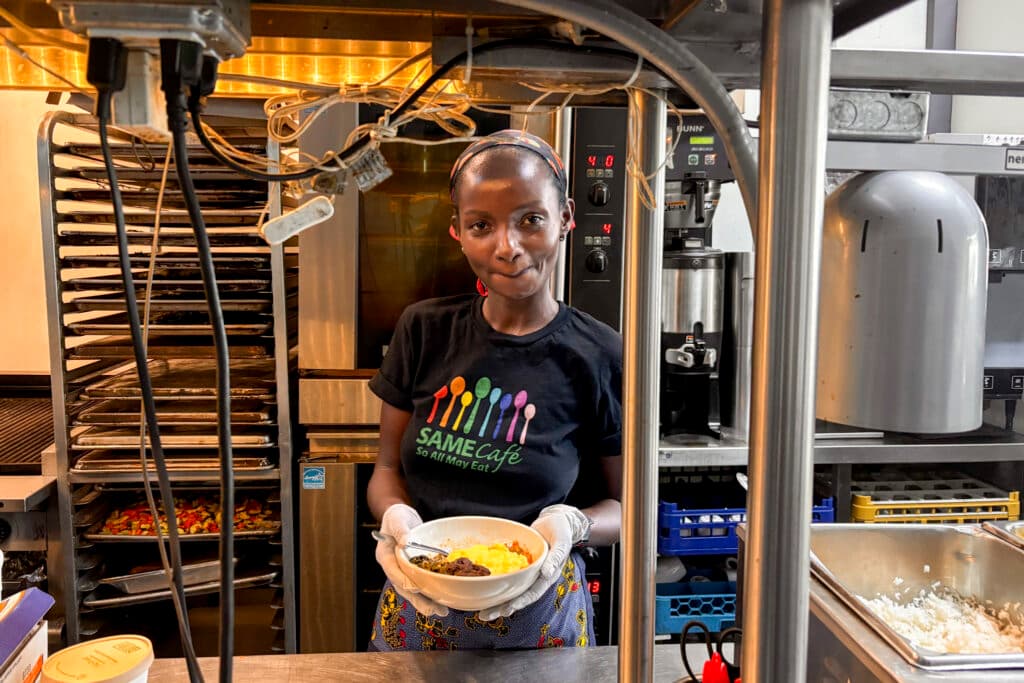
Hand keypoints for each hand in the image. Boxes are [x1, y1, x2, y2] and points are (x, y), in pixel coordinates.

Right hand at [374, 503, 448, 616]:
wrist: (402, 519)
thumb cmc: (397, 518)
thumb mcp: (397, 518)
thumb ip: (400, 529)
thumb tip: (405, 540)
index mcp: (385, 556)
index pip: (393, 571)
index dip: (403, 580)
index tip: (414, 588)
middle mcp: (393, 568)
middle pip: (404, 588)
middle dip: (418, 600)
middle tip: (432, 611)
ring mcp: (403, 573)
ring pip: (414, 591)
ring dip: (427, 602)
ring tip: (441, 612)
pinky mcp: (414, 574)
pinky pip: (422, 585)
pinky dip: (432, 594)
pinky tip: (444, 602)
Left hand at [476, 505, 591, 621]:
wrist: (555, 520)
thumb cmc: (561, 529)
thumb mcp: (561, 541)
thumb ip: (556, 557)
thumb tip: (547, 573)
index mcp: (548, 576)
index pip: (533, 593)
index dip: (519, 602)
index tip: (506, 609)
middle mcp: (536, 577)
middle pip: (519, 596)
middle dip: (502, 607)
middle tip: (485, 616)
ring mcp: (527, 572)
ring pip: (511, 589)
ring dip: (497, 601)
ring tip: (482, 611)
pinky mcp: (519, 565)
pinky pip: (507, 576)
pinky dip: (497, 583)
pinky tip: (484, 587)